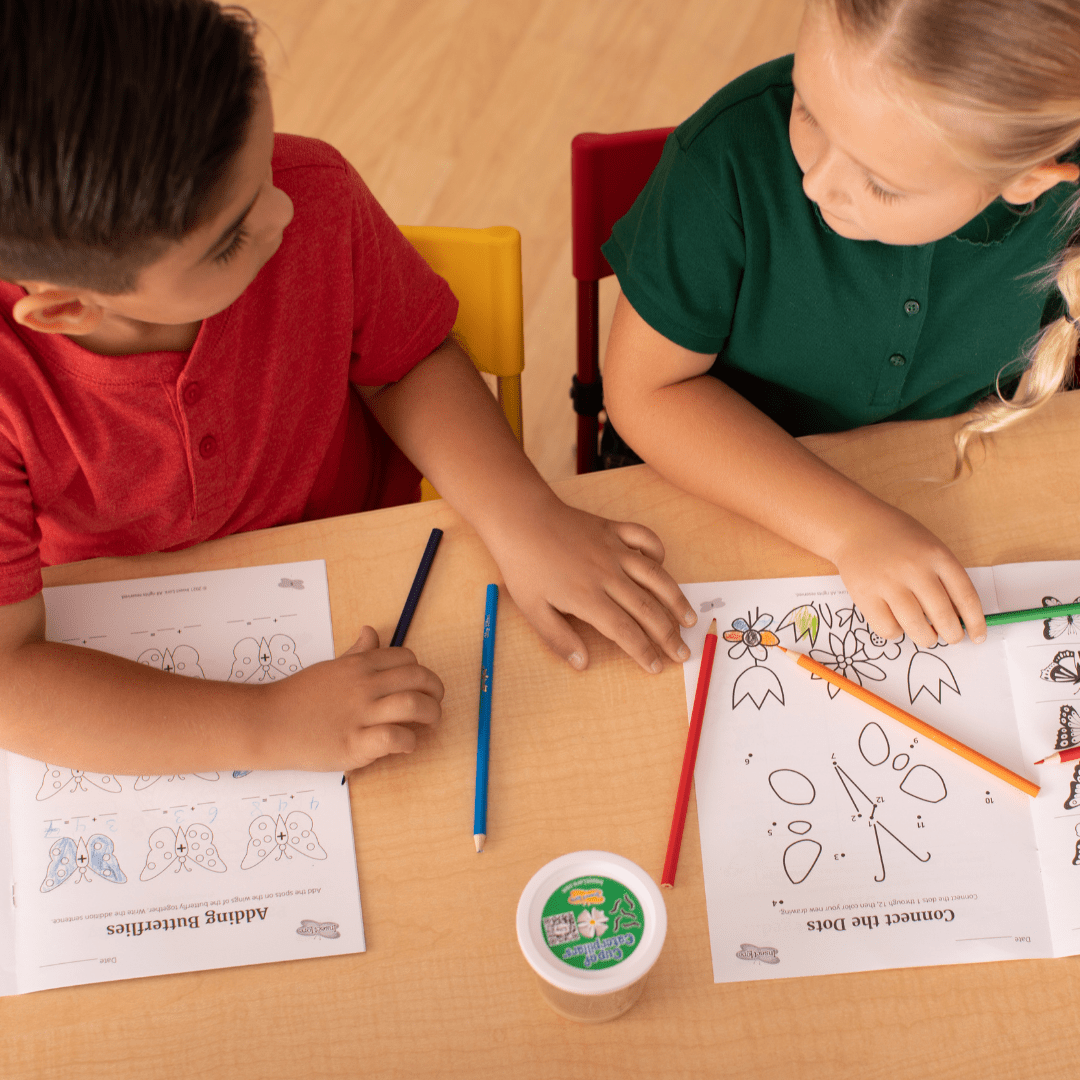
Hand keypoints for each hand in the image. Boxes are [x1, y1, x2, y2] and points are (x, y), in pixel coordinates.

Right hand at [262, 626, 442, 770]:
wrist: (267, 722)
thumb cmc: (298, 697)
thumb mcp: (330, 667)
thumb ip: (357, 653)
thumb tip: (371, 632)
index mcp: (359, 666)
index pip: (407, 660)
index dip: (421, 672)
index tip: (422, 686)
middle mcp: (364, 686)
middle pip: (419, 679)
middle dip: (436, 692)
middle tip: (435, 704)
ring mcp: (360, 715)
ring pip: (414, 705)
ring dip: (431, 714)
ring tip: (429, 724)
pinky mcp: (355, 744)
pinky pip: (395, 738)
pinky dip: (408, 742)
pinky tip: (405, 745)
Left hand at [488, 497, 695, 672]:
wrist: (521, 519)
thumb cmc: (524, 566)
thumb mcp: (532, 609)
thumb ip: (558, 639)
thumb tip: (583, 664)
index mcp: (587, 597)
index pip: (625, 631)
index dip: (644, 652)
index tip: (657, 667)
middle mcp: (608, 574)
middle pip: (647, 609)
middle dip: (668, 634)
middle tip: (683, 652)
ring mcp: (613, 549)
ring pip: (655, 576)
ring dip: (675, 598)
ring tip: (690, 618)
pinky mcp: (613, 529)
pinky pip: (645, 538)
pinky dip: (658, 550)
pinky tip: (663, 564)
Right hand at [830, 502, 985, 646]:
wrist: (855, 526)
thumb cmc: (897, 538)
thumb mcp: (930, 548)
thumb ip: (945, 578)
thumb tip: (960, 618)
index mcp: (937, 556)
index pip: (966, 597)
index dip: (975, 622)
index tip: (978, 636)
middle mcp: (914, 569)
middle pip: (943, 616)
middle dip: (952, 635)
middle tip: (951, 637)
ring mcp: (888, 583)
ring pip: (917, 628)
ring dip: (926, 638)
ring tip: (926, 634)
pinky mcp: (865, 596)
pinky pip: (888, 629)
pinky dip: (896, 632)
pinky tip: (896, 621)